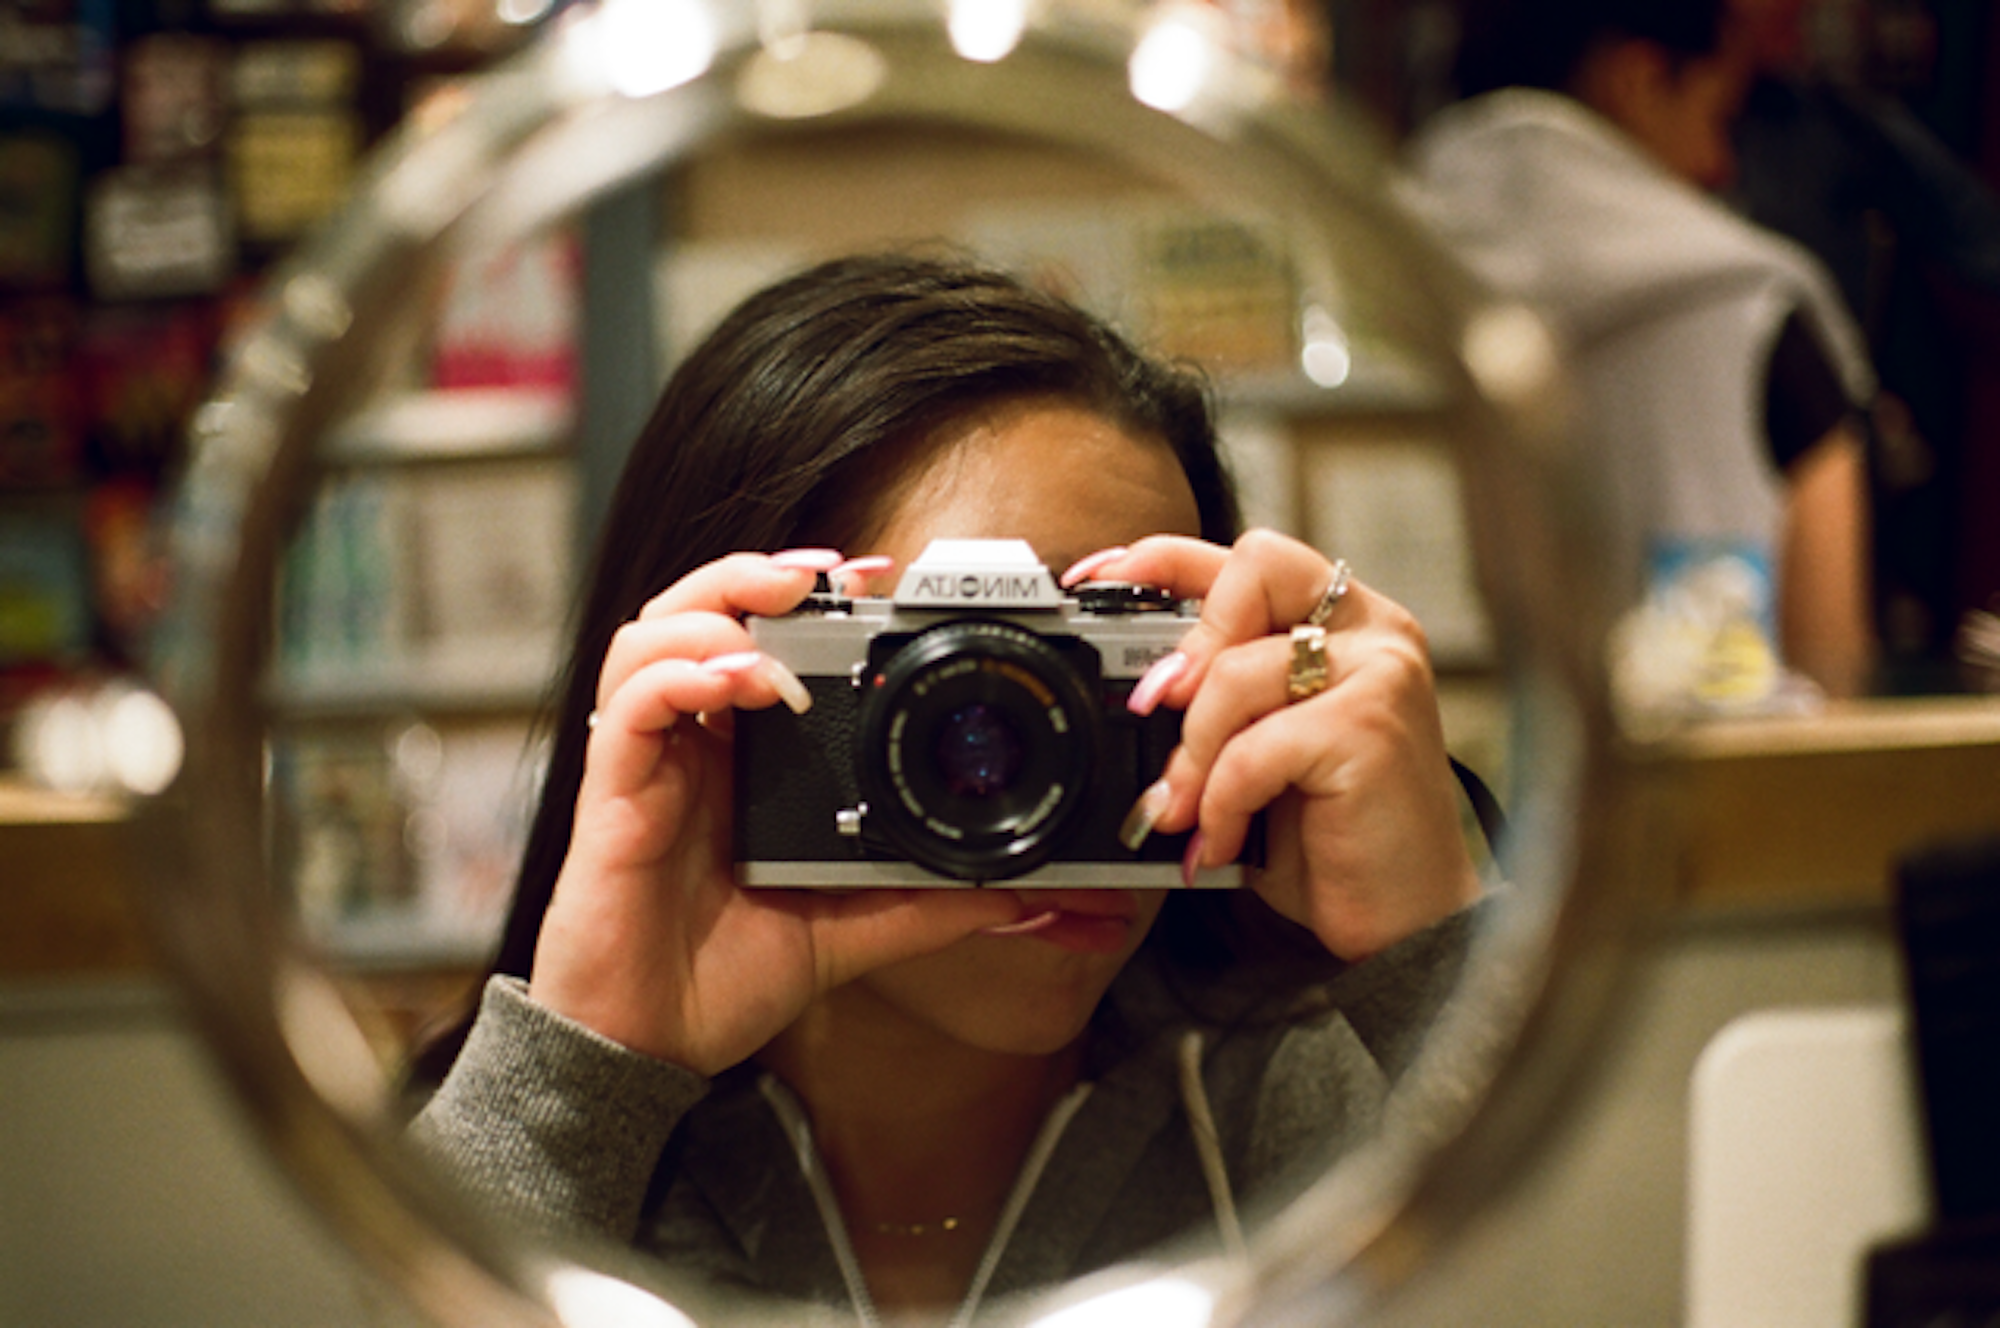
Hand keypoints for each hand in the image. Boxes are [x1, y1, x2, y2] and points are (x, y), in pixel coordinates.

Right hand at [528, 551, 1021, 1075]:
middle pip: (697, 609)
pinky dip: (677, 677)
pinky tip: (730, 685)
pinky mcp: (613, 796)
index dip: (801, 594)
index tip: (873, 579)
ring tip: (775, 622)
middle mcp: (692, 744)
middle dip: (756, 573)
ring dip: (715, 611)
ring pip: (651, 634)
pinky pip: (628, 708)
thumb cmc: (728, 978)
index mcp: (742, 757)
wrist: (653, 1047)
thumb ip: (928, 902)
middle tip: (823, 575)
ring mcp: (650, 763)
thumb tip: (1020, 891)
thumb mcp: (851, 929)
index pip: (756, 638)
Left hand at [1065, 530, 1480, 959]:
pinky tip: (1225, 839)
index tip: (1097, 577)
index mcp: (1348, 621)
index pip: (1251, 557)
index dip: (1166, 556)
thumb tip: (1138, 683)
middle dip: (1190, 644)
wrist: (1407, 921)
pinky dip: (1222, 801)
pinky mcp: (1369, 729)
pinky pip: (1253, 749)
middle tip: (1156, 706)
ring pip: (1236, 673)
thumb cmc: (1334, 834)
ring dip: (1193, 753)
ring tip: (1184, 809)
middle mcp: (1374, 630)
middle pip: (1254, 569)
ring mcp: (1380, 673)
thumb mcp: (1265, 748)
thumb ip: (1223, 697)